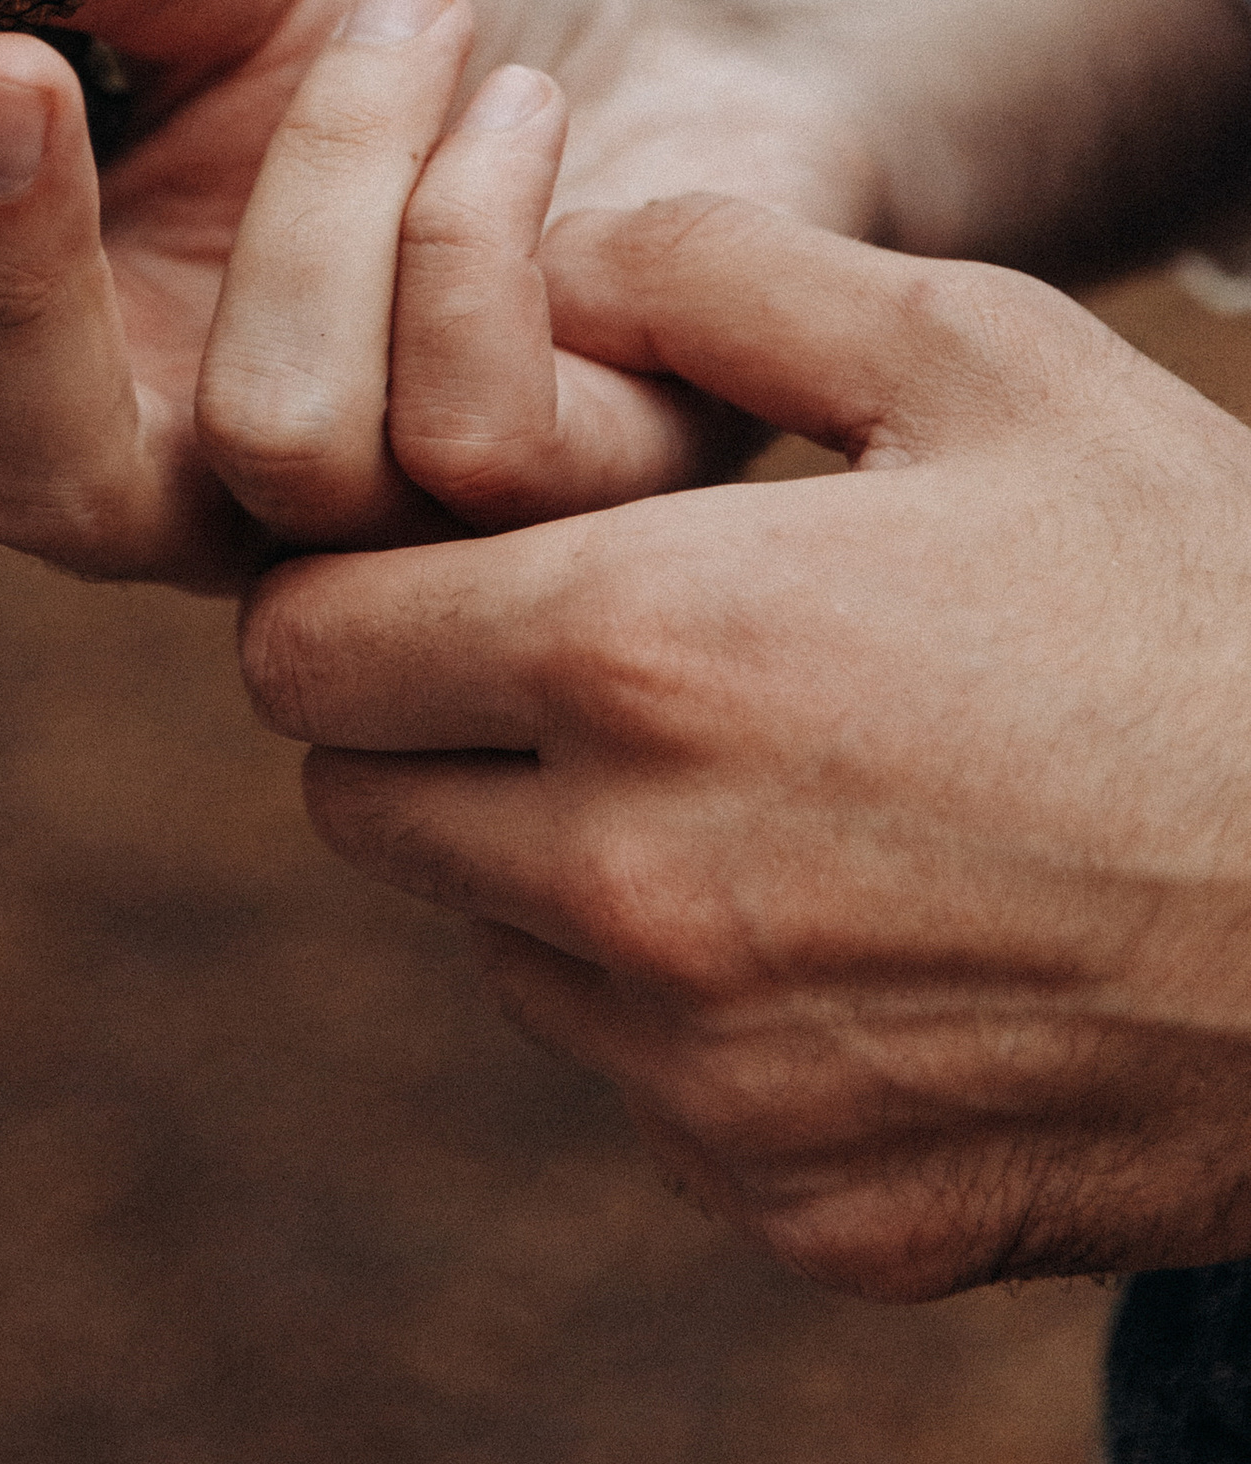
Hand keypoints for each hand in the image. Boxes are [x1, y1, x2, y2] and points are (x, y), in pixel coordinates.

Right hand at [0, 0, 872, 588]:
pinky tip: (525, 111)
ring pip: (279, 429)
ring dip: (334, 167)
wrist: (698, 54)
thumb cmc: (436, 23)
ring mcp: (382, 524)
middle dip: (3, 273)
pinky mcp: (568, 522)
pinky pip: (474, 429)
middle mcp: (200, 476)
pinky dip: (483, 225)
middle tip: (9, 56)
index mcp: (76, 338)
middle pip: (33, 484)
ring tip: (418, 13)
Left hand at [240, 186, 1250, 1297]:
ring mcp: (710, 1074)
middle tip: (588, 660)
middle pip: (359, 804)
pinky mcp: (802, 1206)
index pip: (302, 644)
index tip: (453, 562)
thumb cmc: (1204, 600)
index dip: (358, 585)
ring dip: (558, 868)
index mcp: (638, 650)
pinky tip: (865, 926)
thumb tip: (542, 257)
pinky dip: (697, 1015)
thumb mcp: (985, 355)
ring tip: (766, 782)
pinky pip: (646, 1092)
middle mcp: (629, 884)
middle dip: (427, 722)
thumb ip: (715, 275)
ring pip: (494, 949)